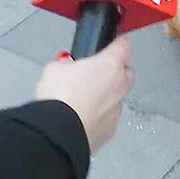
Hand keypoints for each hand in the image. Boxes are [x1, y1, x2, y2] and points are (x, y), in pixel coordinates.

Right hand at [35, 36, 133, 153]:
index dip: (117, 44)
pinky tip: (82, 116)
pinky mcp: (110, 130)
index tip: (113, 45)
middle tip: (95, 73)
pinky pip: (109, 117)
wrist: (57, 134)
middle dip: (114, 71)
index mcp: (110, 65)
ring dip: (106, 95)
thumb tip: (65, 65)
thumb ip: (65, 64)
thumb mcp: (54, 70)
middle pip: (126, 72)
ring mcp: (116, 110)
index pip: (124, 46)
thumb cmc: (59, 99)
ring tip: (84, 98)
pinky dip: (100, 115)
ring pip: (118, 97)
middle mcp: (119, 86)